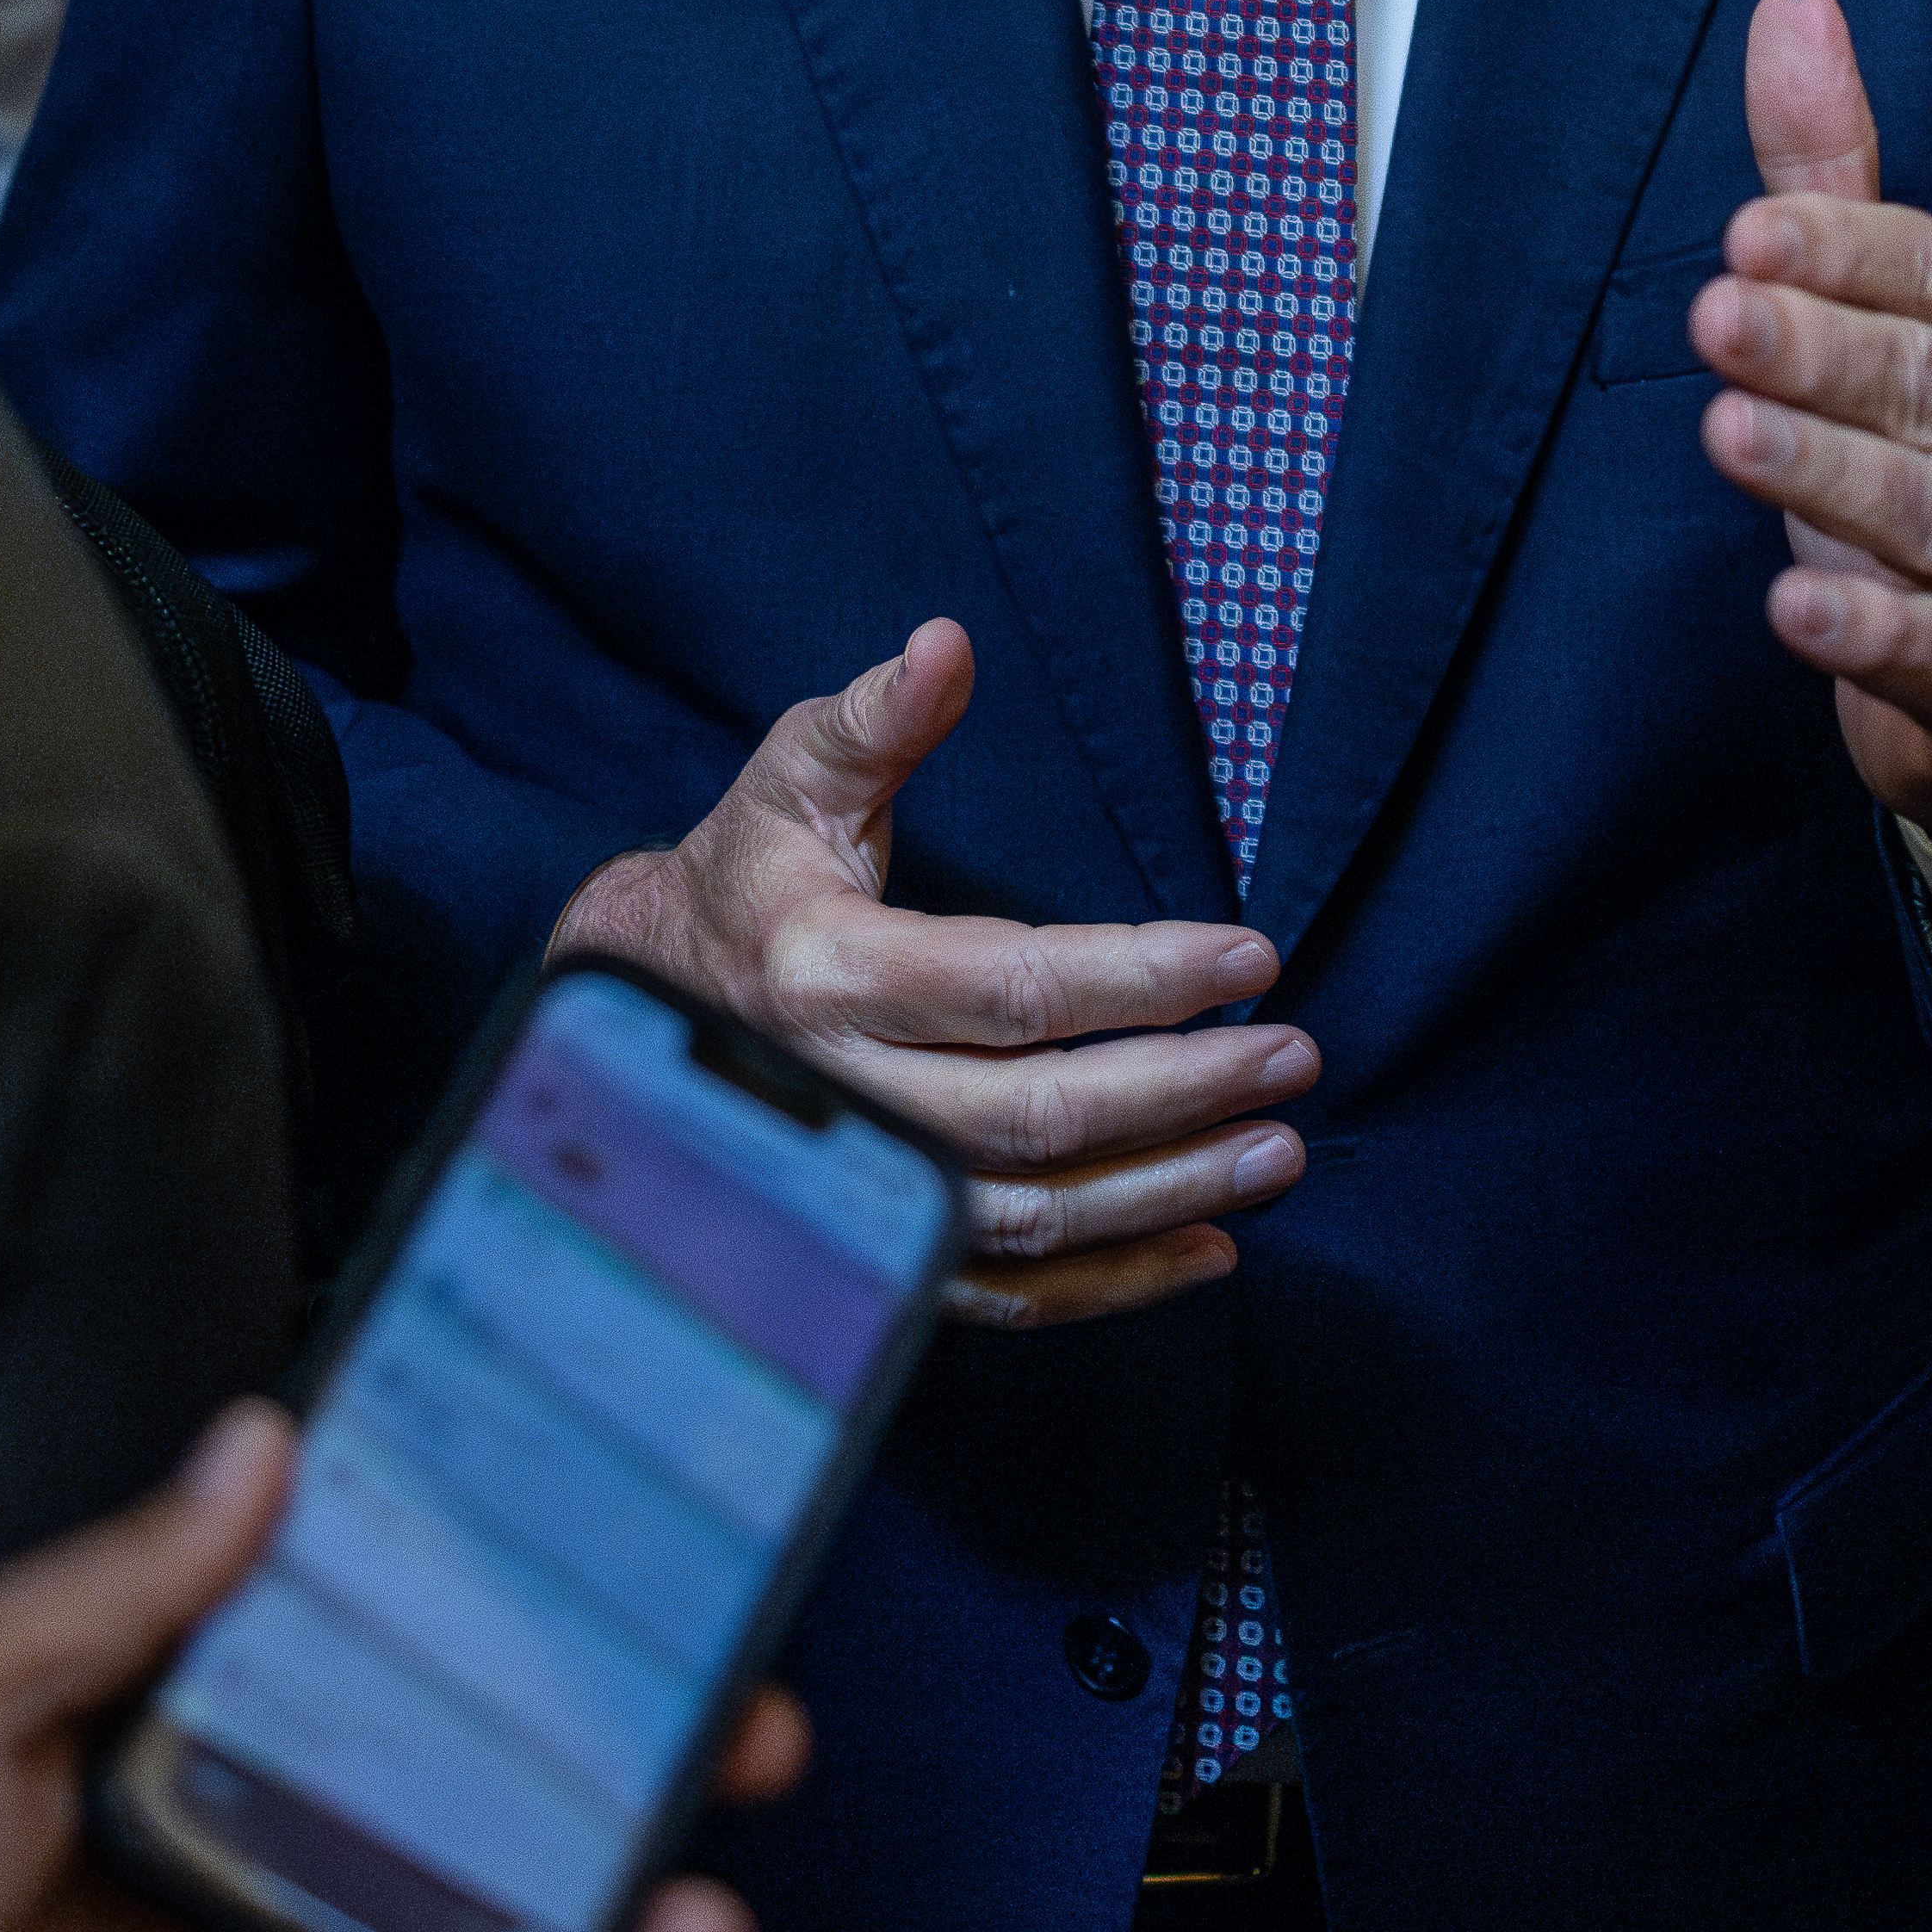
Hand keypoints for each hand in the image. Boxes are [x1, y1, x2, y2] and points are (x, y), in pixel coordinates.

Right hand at [554, 624, 1312, 1326]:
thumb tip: (948, 642)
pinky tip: (1208, 1249)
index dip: (1140, 979)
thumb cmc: (746, 875)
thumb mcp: (790, 779)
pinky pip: (1004, 1290)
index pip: (1009, 988)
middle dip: (1183, 1089)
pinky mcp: (876, 1247)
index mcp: (822, 973)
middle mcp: (838, 1097)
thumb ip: (874, 717)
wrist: (635, 1005)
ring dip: (1170, 1191)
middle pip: (1036, 1116)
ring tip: (1280, 1151)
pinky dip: (1111, 1283)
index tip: (1250, 957)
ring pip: (1032, 1215)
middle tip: (1296, 1057)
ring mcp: (857, 1189)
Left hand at [1694, 0, 1931, 871]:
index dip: (1850, 255)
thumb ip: (1831, 182)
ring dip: (1827, 472)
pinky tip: (1793, 612)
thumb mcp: (1876, 326)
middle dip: (1824, 350)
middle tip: (1718, 316)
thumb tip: (1795, 4)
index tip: (1752, 234)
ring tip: (1731, 435)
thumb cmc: (1923, 480)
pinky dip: (1871, 633)